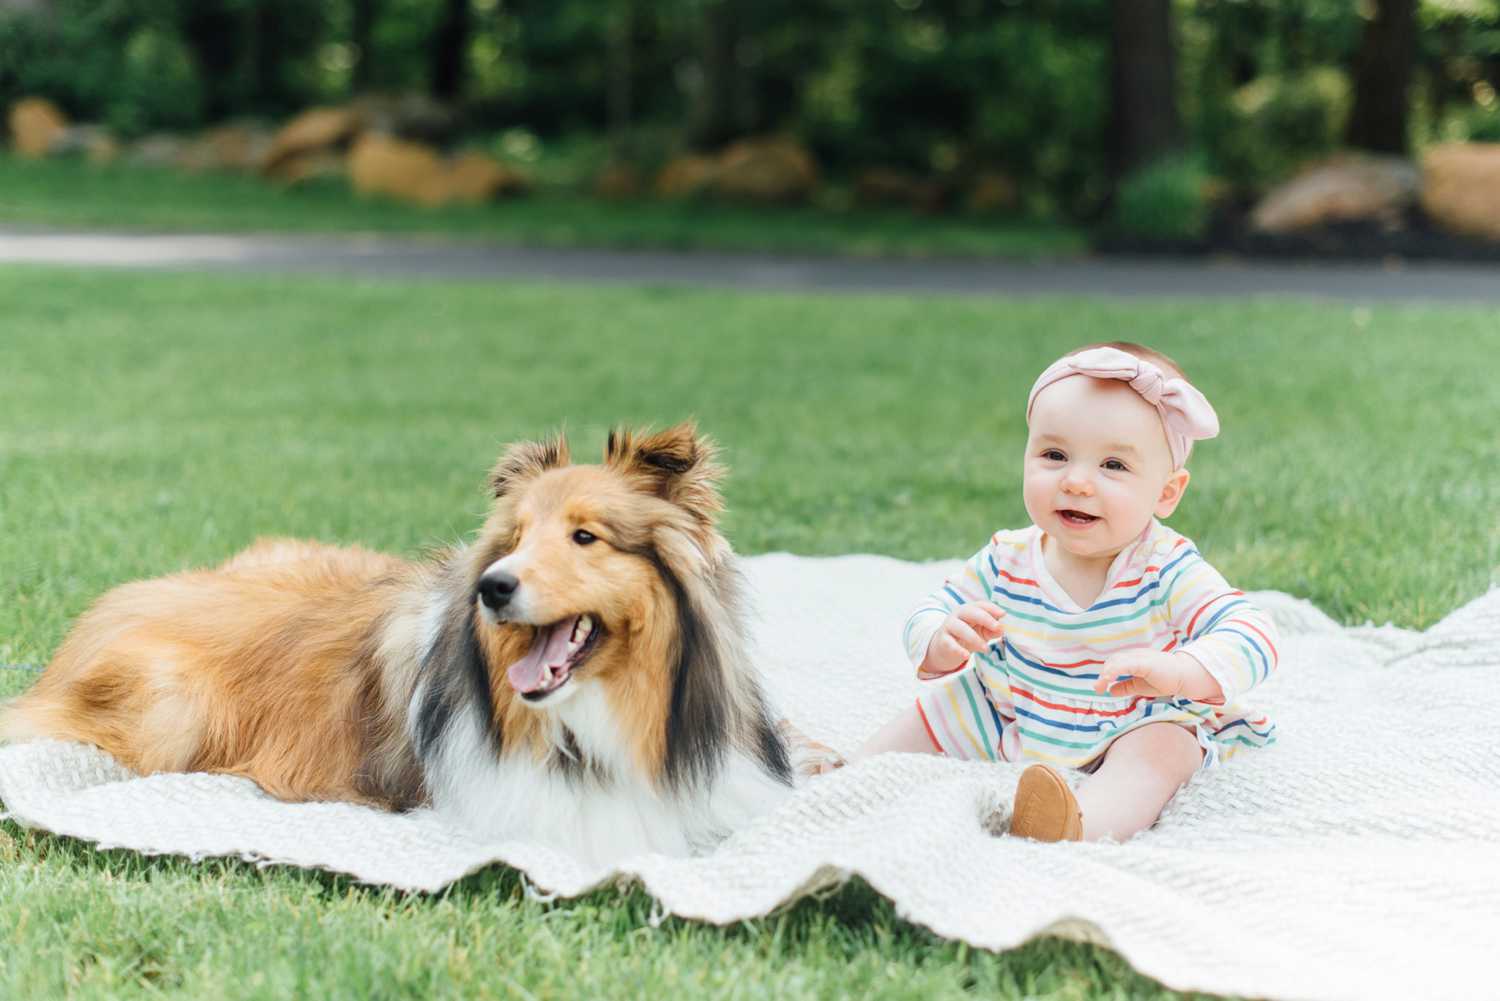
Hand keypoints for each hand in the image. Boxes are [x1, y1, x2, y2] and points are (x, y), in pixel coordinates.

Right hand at [920, 601, 1004, 677]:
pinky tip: (966, 656)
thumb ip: (992, 630)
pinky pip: (950, 643)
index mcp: (969, 610)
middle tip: (998, 627)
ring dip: (975, 638)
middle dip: (985, 618)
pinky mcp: (943, 640)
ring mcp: (949, 626)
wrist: (945, 647)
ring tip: (986, 649)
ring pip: (960, 628)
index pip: (980, 605)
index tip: (1003, 614)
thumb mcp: (982, 632)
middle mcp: (958, 615)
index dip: (992, 608)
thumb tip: (1002, 629)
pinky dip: (958, 650)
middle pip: (970, 612)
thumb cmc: (967, 636)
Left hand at [1092, 650, 1220, 701]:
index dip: (1105, 674)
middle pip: (1113, 661)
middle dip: (1103, 674)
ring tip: (1100, 685)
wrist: (1184, 677)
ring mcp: (1140, 657)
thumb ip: (1126, 686)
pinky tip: (1108, 678)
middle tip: (1098, 689)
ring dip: (1107, 672)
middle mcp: (1134, 655)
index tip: (1098, 688)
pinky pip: (1126, 664)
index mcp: (1132, 660)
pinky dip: (1115, 670)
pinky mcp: (1145, 662)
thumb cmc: (1164, 680)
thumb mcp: (1140, 686)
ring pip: (1117, 661)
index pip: (1114, 663)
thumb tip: (1111, 691)